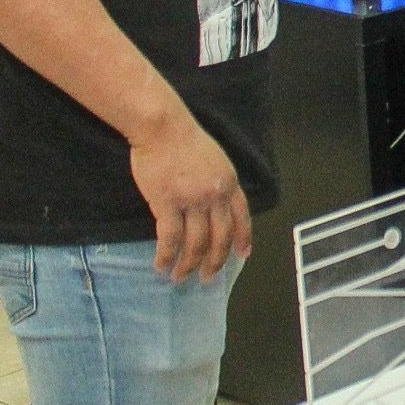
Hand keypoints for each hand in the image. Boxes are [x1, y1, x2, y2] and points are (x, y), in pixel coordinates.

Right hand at [130, 107, 250, 280]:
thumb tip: (217, 205)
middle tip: (208, 277)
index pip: (242, 217)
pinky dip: (166, 255)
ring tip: (180, 277)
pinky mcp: (167, 203)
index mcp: (229, 183)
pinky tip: (161, 265)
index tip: (243, 255)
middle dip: (215, 261)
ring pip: (196, 243)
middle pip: (220, 237)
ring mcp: (192, 200)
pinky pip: (170, 238)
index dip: (243, 238)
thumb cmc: (183, 140)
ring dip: (188, 264)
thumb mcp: (214, 160)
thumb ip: (218, 183)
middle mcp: (215, 194)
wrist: (163, 127)